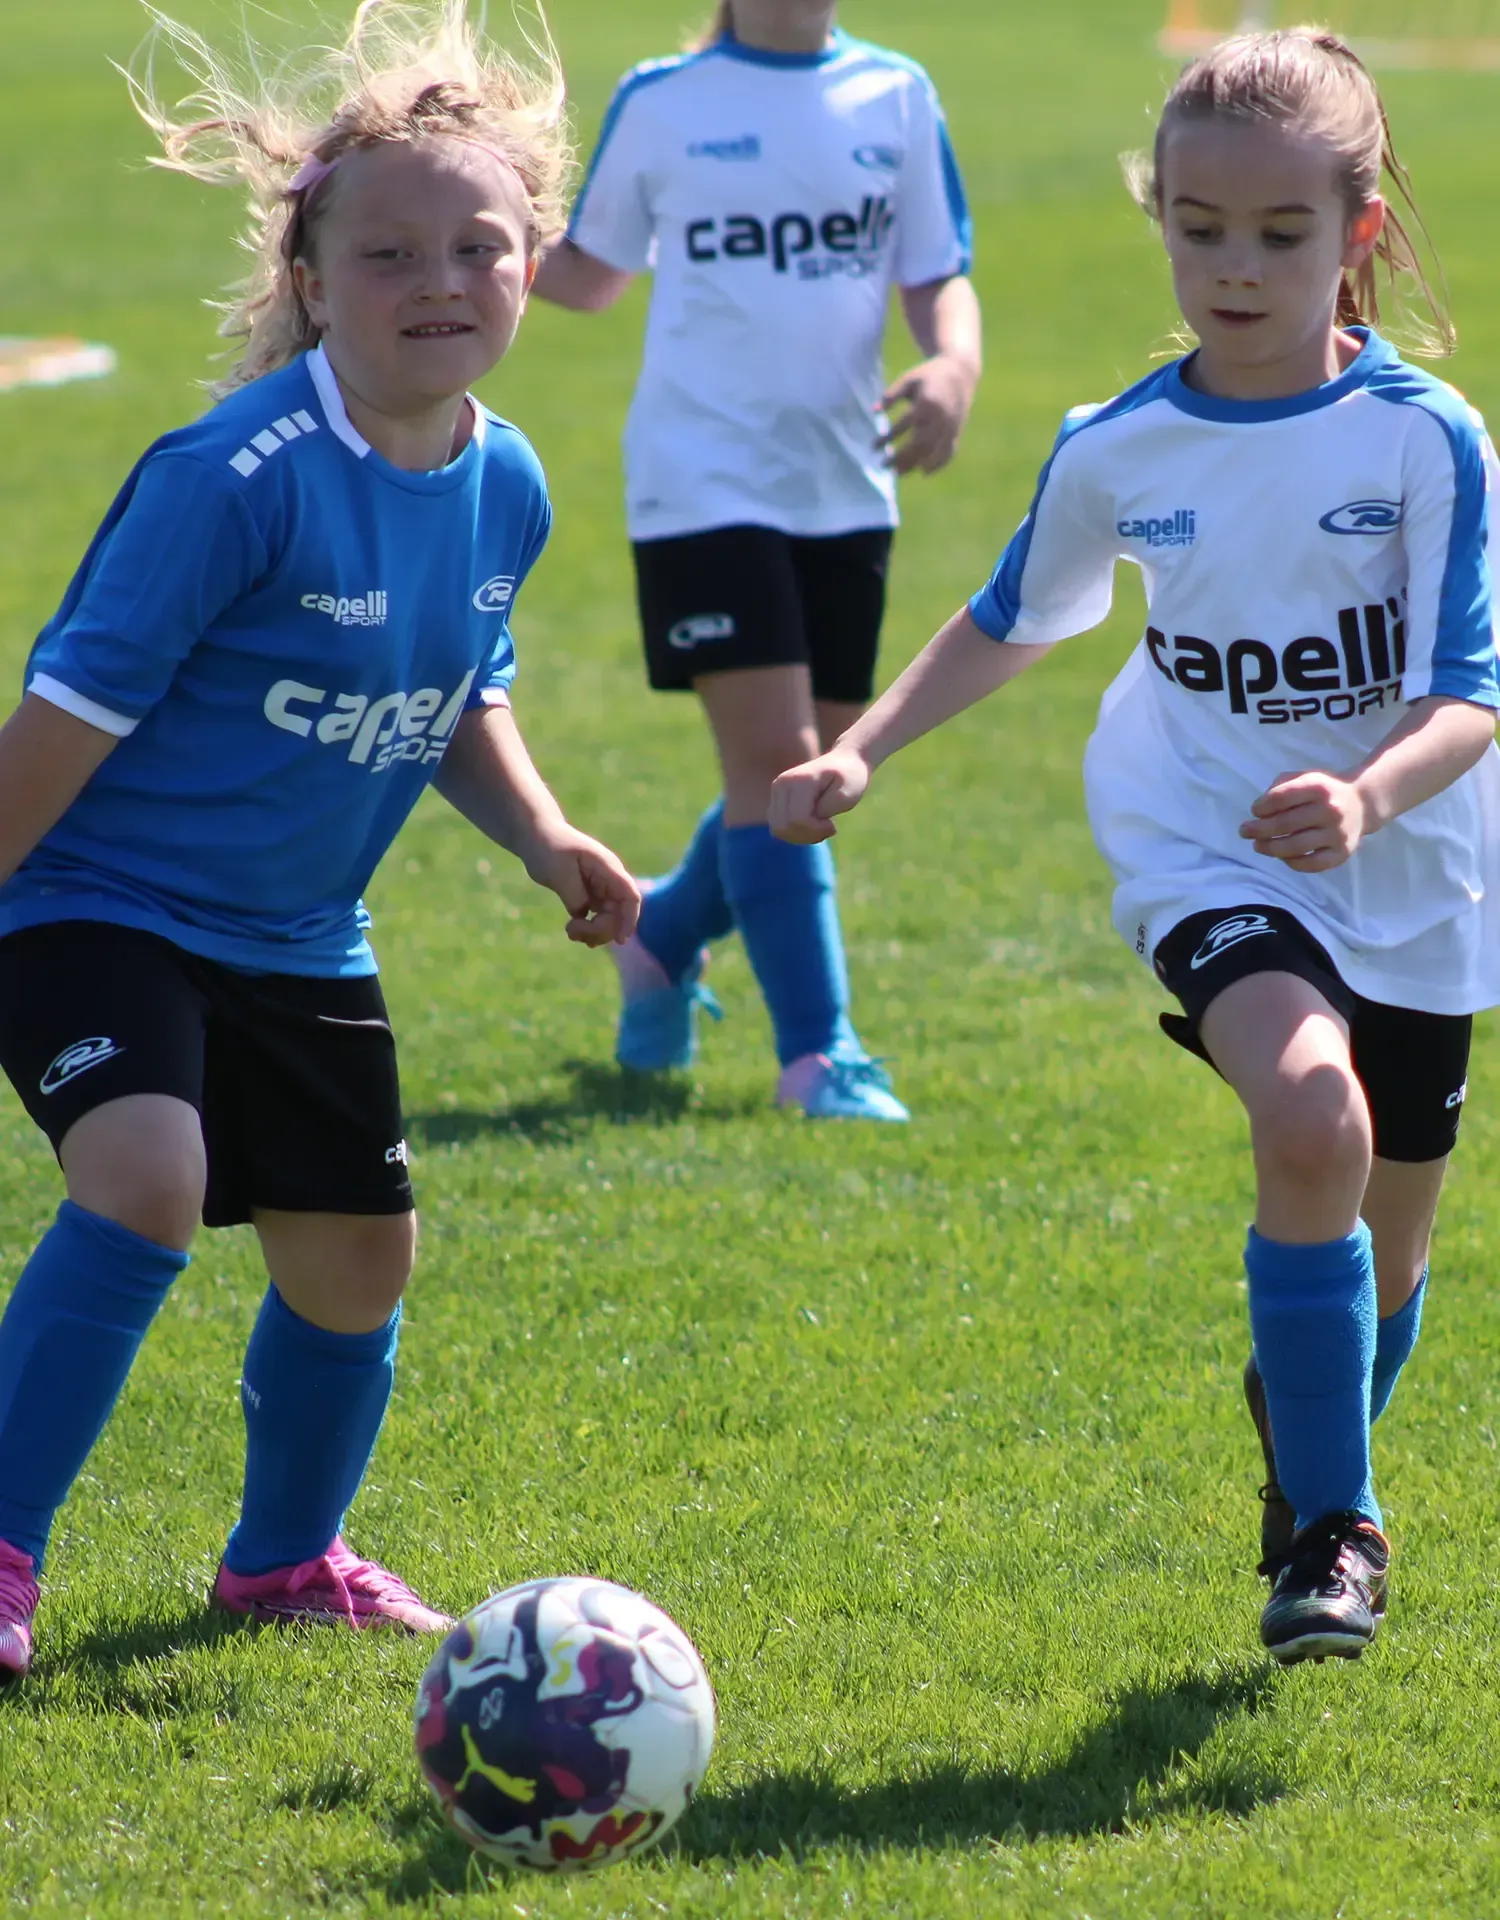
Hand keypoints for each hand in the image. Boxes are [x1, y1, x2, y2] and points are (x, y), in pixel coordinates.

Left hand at [524, 828, 641, 945]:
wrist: (536, 836)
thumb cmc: (549, 848)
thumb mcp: (560, 874)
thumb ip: (575, 896)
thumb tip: (583, 915)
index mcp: (607, 868)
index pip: (630, 896)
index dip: (630, 919)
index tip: (620, 940)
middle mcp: (609, 880)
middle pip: (619, 914)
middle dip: (601, 930)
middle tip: (573, 931)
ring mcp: (601, 889)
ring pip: (609, 919)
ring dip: (593, 932)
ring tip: (570, 930)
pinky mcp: (590, 896)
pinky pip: (597, 918)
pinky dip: (587, 929)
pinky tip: (573, 930)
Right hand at [769, 745, 871, 843]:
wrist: (844, 762)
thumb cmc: (850, 778)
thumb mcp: (848, 794)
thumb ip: (827, 809)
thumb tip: (806, 821)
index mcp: (799, 780)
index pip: (798, 819)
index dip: (816, 830)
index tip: (833, 825)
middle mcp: (781, 784)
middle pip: (784, 827)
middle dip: (808, 835)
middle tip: (828, 827)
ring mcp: (776, 791)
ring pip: (778, 830)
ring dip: (801, 836)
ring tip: (821, 826)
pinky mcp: (776, 799)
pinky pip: (779, 828)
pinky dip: (795, 833)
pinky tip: (812, 825)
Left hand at [880, 353, 976, 475]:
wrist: (960, 372)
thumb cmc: (930, 375)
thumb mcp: (909, 379)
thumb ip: (892, 394)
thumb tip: (874, 411)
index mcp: (926, 404)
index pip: (903, 426)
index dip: (887, 438)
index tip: (873, 446)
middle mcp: (940, 418)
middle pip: (918, 445)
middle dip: (900, 457)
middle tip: (883, 465)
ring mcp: (950, 427)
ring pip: (932, 452)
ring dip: (914, 464)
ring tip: (898, 472)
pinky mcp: (957, 432)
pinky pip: (948, 453)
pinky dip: (938, 464)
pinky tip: (924, 472)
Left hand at [1239, 770, 1368, 871]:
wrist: (1362, 803)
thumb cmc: (1324, 791)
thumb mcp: (1306, 778)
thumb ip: (1281, 787)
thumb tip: (1260, 810)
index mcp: (1319, 787)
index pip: (1280, 798)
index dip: (1261, 807)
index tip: (1254, 811)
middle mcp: (1330, 810)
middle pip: (1285, 824)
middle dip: (1258, 829)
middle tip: (1244, 832)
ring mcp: (1337, 834)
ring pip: (1295, 847)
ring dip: (1270, 848)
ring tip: (1258, 845)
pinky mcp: (1342, 853)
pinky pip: (1311, 864)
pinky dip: (1291, 862)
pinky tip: (1281, 856)